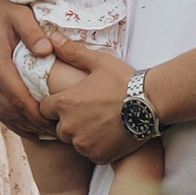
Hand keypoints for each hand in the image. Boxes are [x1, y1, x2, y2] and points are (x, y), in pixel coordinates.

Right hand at [0, 0, 57, 135]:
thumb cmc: (4, 6)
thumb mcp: (20, 13)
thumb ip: (32, 32)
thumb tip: (46, 50)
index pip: (19, 100)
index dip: (39, 116)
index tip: (59, 122)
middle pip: (11, 112)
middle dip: (35, 126)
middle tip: (59, 132)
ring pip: (3, 114)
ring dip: (24, 127)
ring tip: (49, 133)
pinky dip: (13, 119)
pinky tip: (31, 125)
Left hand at [49, 37, 133, 162]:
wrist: (150, 104)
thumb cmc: (123, 81)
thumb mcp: (98, 62)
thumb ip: (72, 52)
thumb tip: (52, 38)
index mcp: (65, 103)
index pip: (45, 108)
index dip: (57, 104)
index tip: (72, 100)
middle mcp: (69, 126)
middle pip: (59, 127)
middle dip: (69, 121)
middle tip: (90, 111)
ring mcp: (83, 144)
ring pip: (75, 141)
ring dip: (82, 134)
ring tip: (101, 121)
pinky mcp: (97, 155)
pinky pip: (90, 153)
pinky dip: (97, 146)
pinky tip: (110, 133)